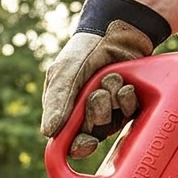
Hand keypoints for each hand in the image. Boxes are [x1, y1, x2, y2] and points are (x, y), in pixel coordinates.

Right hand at [41, 0, 171, 158]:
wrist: (118, 31)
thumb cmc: (85, 51)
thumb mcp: (65, 73)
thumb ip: (57, 101)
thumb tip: (48, 132)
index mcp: (65, 111)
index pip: (70, 141)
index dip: (79, 147)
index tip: (88, 143)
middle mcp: (86, 114)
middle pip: (93, 134)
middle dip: (97, 114)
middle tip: (98, 93)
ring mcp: (108, 109)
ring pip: (112, 124)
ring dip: (113, 102)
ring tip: (112, 79)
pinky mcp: (127, 103)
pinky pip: (129, 114)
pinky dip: (127, 100)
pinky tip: (126, 85)